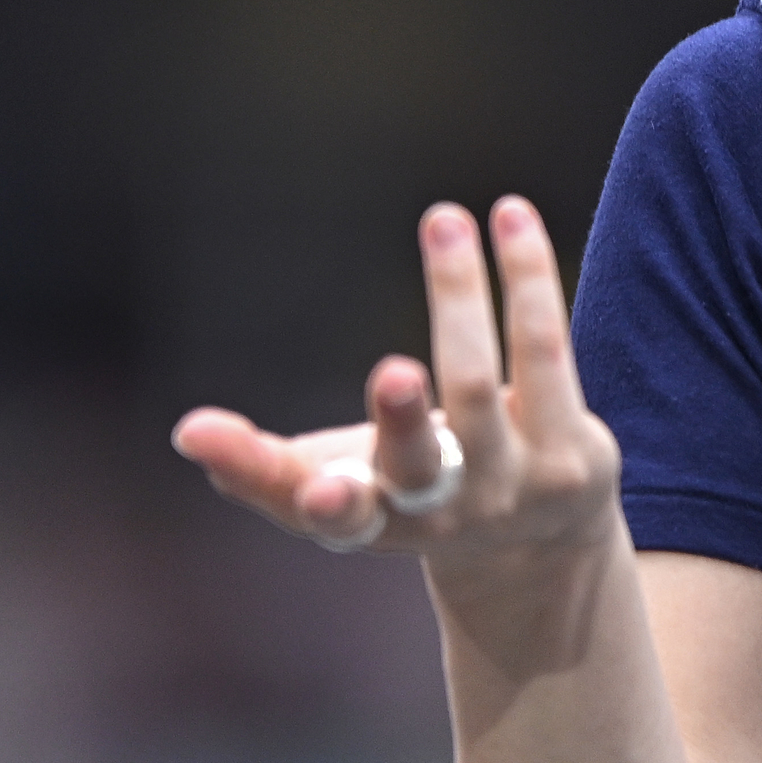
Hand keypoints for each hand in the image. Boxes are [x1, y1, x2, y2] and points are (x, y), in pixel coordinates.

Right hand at [173, 196, 621, 570]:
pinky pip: (544, 349)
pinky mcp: (574, 451)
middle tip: (395, 372)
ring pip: (481, 385)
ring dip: (458, 295)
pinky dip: (524, 277)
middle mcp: (446, 513)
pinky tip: (507, 217)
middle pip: (419, 467)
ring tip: (442, 218)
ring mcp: (515, 485)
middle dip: (401, 423)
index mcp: (375, 524)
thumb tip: (187, 433)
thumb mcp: (331, 486)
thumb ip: (255, 466)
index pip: (336, 520)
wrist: (539, 545)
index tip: (319, 487)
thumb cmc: (406, 495)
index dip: (321, 504)